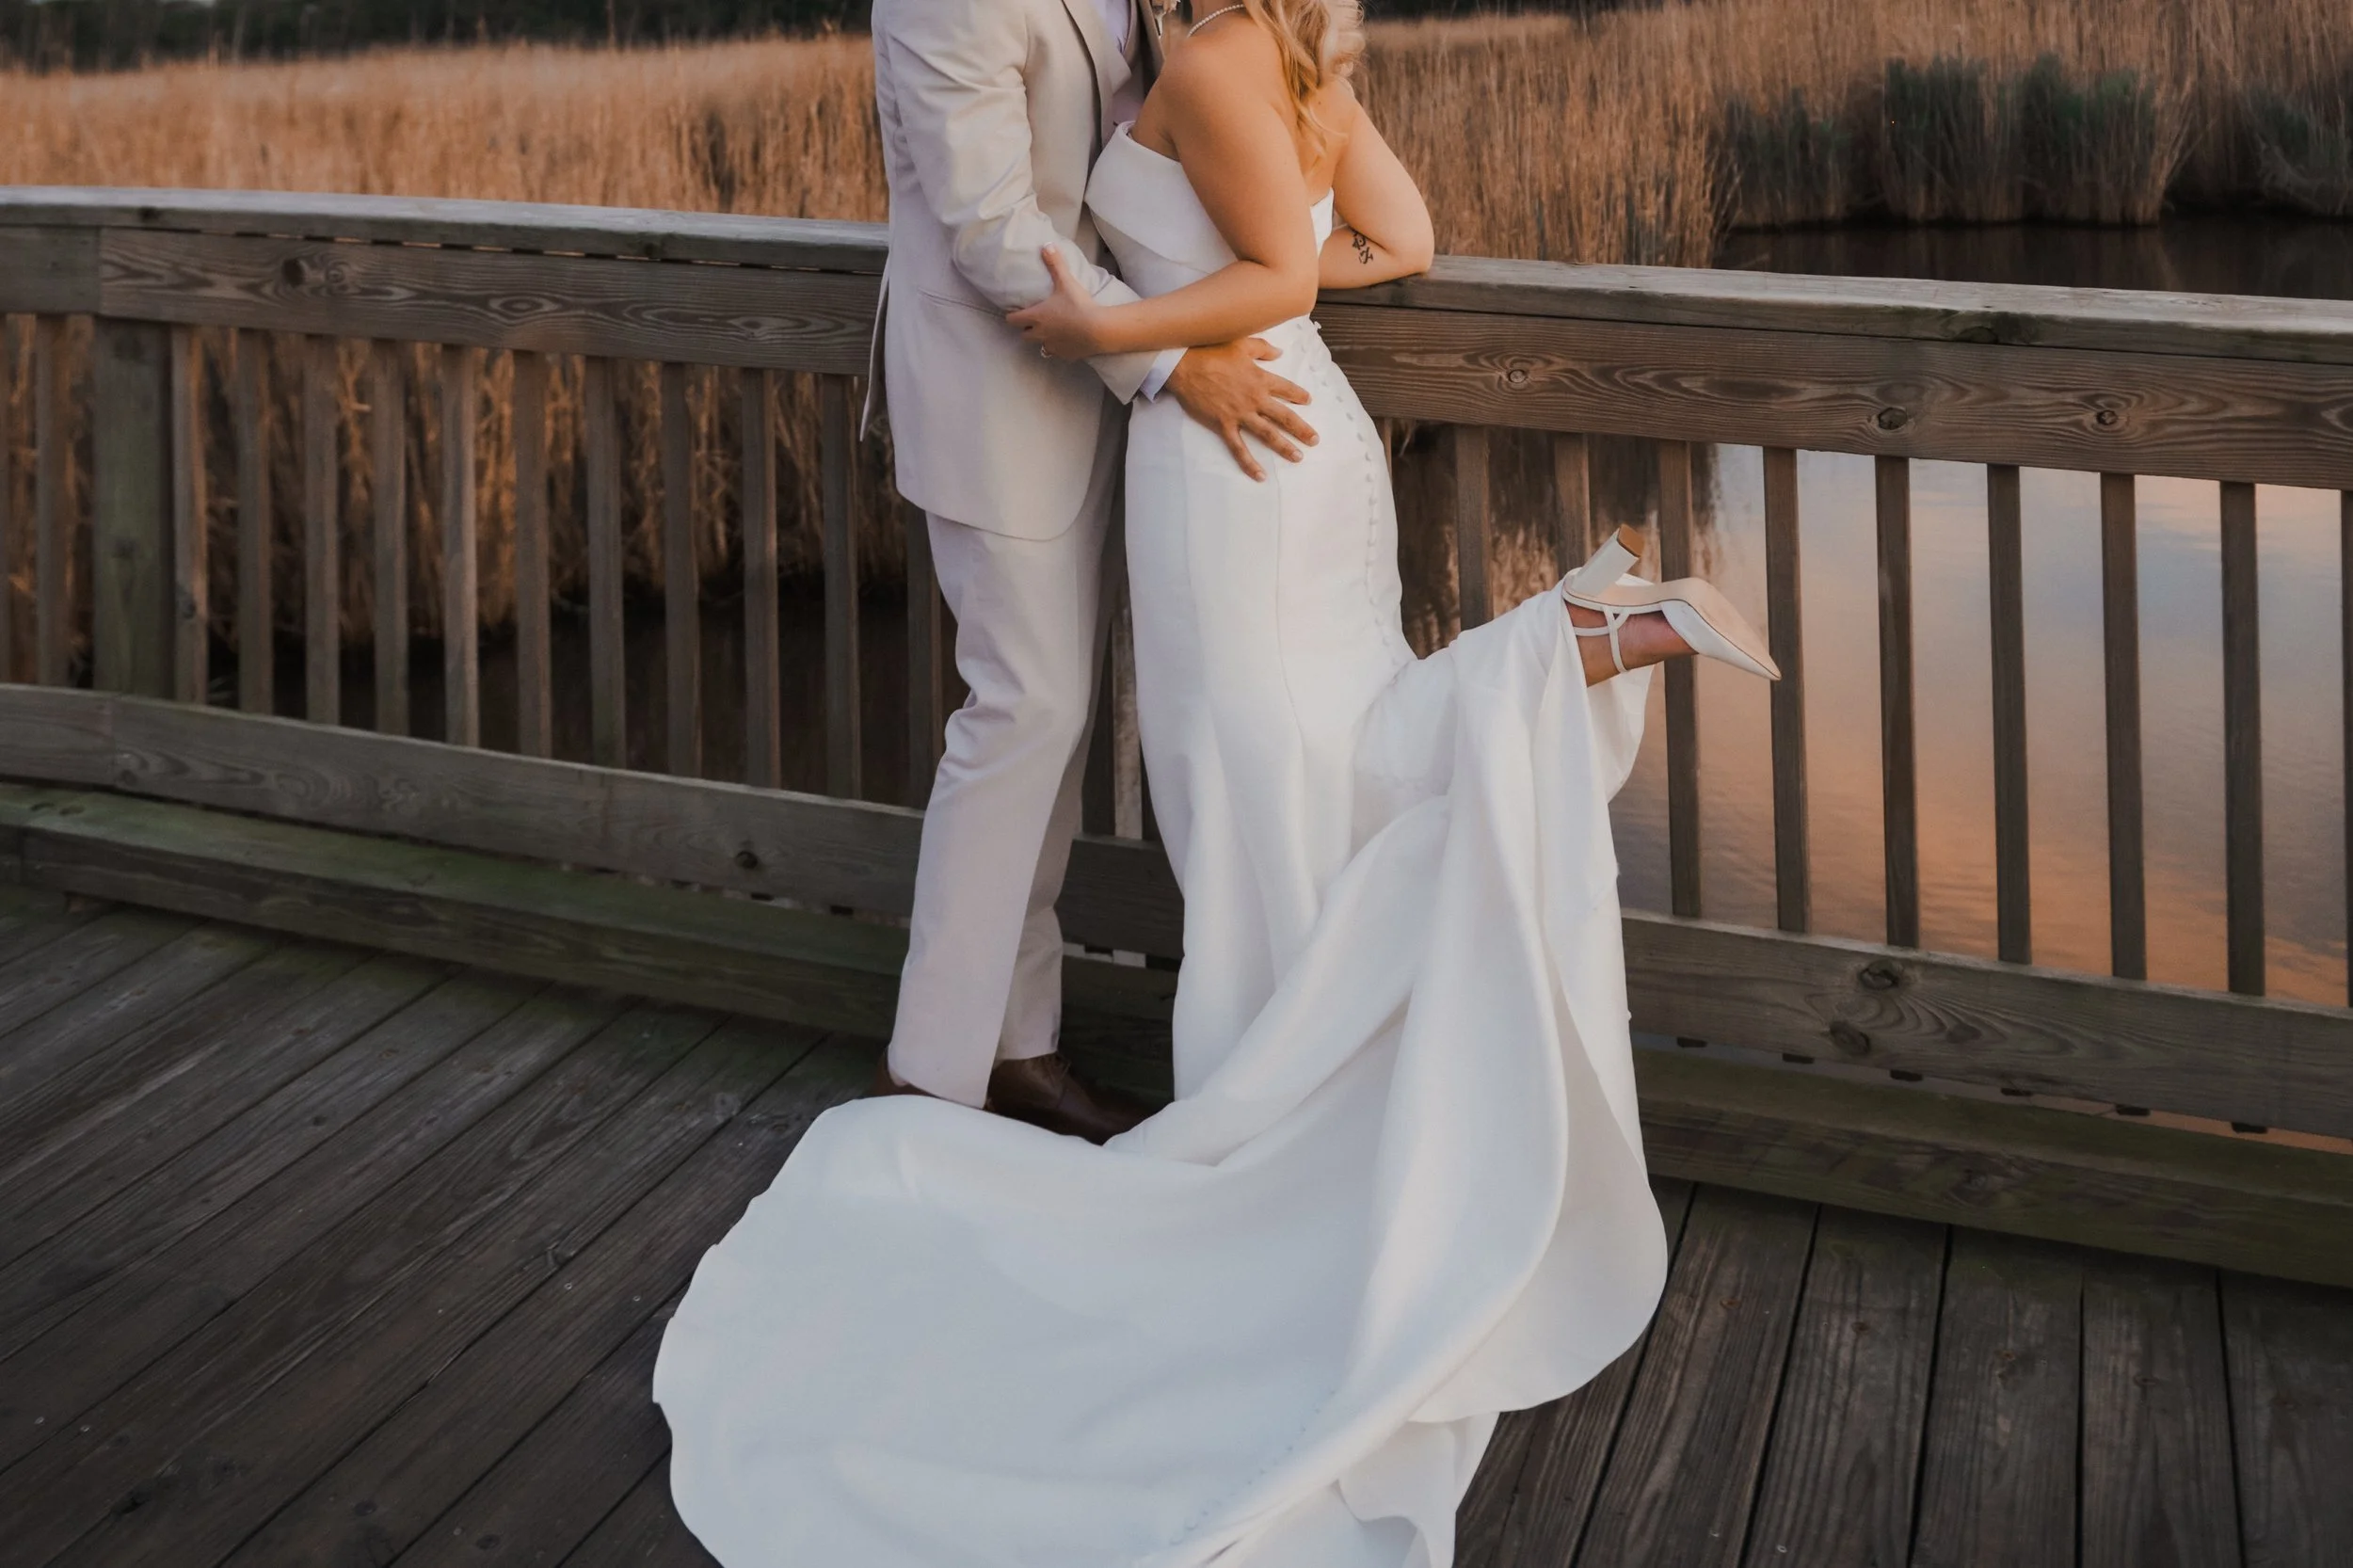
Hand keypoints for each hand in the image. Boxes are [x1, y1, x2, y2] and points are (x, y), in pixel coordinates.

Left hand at [1006, 246, 1108, 360]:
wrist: (1098, 330)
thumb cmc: (1079, 305)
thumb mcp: (1066, 282)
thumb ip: (1055, 264)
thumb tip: (1047, 245)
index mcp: (1036, 317)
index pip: (1013, 320)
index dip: (1012, 316)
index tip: (1016, 312)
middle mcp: (1040, 334)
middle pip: (1024, 336)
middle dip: (1027, 329)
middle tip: (1035, 321)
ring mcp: (1052, 346)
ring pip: (1040, 347)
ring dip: (1043, 340)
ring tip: (1052, 332)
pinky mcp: (1065, 355)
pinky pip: (1058, 353)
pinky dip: (1060, 348)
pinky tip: (1068, 341)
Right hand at [1162, 339, 1314, 481]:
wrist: (1185, 366)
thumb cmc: (1212, 351)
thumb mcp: (1241, 343)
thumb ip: (1263, 349)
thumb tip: (1280, 352)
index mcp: (1260, 379)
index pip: (1286, 389)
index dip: (1299, 395)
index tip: (1308, 401)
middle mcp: (1254, 399)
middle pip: (1284, 416)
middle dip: (1301, 429)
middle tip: (1315, 440)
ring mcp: (1240, 414)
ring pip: (1267, 434)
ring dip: (1284, 447)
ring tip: (1298, 457)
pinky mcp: (1224, 425)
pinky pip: (1239, 448)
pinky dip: (1249, 463)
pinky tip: (1260, 475)